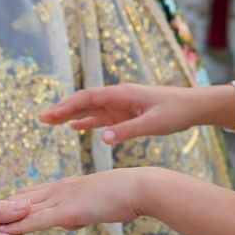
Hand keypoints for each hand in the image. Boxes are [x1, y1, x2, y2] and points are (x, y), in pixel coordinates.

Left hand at [0, 169, 157, 234]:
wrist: (139, 188)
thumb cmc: (123, 197)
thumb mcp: (94, 205)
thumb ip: (78, 213)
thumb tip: (67, 223)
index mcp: (65, 186)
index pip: (29, 193)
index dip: (10, 204)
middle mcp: (58, 189)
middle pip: (19, 198)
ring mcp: (62, 199)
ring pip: (23, 209)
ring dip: (2, 220)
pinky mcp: (68, 211)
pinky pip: (37, 220)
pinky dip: (18, 227)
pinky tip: (3, 233)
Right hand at [41, 83, 220, 144]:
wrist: (193, 107)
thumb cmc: (175, 112)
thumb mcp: (153, 124)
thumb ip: (128, 131)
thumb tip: (103, 139)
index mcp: (122, 94)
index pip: (88, 98)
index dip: (67, 106)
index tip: (50, 115)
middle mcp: (118, 97)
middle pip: (84, 101)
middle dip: (63, 109)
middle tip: (42, 119)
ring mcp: (121, 105)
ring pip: (91, 109)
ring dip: (71, 115)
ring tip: (51, 122)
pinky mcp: (126, 114)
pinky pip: (102, 117)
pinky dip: (87, 122)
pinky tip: (75, 128)